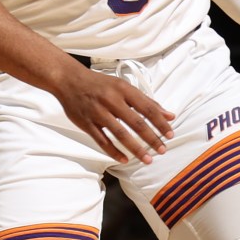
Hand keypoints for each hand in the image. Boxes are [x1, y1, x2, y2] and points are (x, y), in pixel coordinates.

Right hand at [54, 65, 173, 164]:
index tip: (170, 135)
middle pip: (136, 122)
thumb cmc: (100, 84)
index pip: (147, 107)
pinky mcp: (86, 123)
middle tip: (162, 150)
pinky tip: (124, 160)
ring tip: (147, 159)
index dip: (160, 123)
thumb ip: (146, 101)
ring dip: (136, 148)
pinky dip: (113, 152)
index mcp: (123, 89)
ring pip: (120, 134)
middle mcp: (112, 100)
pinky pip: (102, 141)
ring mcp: (98, 112)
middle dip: (151, 138)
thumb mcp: (124, 87)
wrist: (69, 80)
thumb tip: (169, 115)